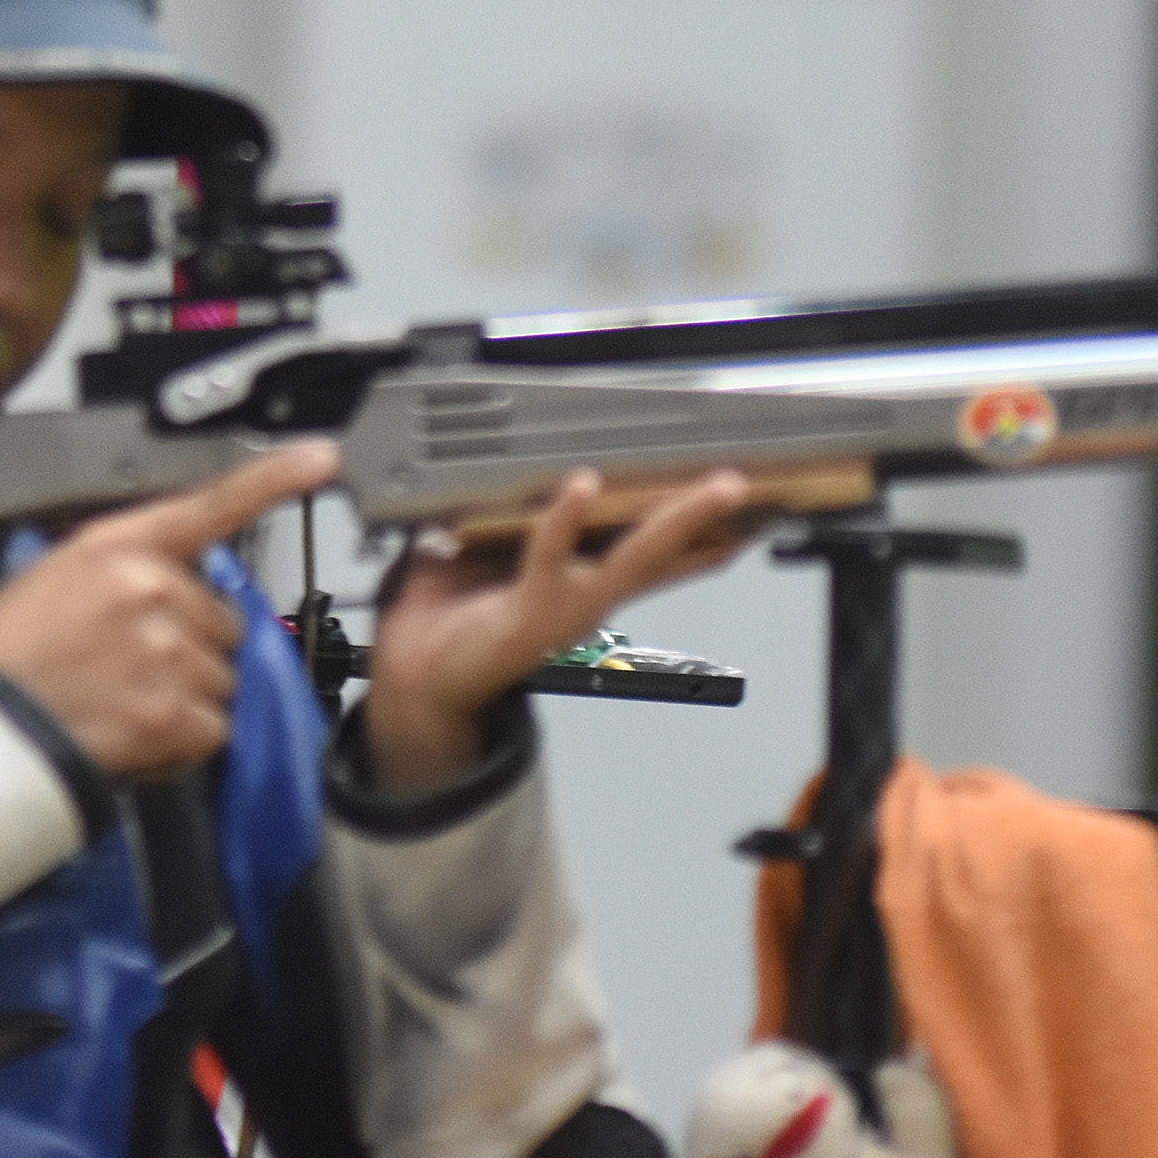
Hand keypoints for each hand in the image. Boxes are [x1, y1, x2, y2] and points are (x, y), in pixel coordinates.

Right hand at [0, 442, 337, 779]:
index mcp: (120, 546)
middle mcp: (151, 588)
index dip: (273, 478)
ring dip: (186, 696)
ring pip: (222, 678)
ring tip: (123, 699)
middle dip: (191, 646)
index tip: (319, 459)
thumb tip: (182, 589)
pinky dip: (182, 741)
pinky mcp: (174, 712)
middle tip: (130, 665)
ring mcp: (167, 650)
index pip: (211, 503)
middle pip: (222, 619)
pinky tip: (135, 731)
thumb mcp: (57, 574)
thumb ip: (129, 570)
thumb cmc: (8, 654)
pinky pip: (213, 729)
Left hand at [358, 468, 755, 795]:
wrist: (413, 682)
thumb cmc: (445, 624)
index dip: (699, 531)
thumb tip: (502, 474)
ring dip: (675, 522)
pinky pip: (551, 559)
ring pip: (634, 558)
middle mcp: (585, 599)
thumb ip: (500, 519)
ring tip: (712, 490)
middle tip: (744, 487)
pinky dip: (564, 521)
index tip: (742, 504)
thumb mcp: (480, 556)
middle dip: (707, 520)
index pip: (651, 554)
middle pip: (662, 554)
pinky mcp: (532, 615)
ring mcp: (565, 609)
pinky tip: (581, 487)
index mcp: (579, 582)